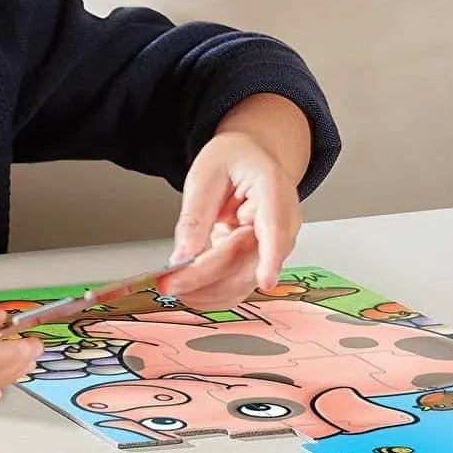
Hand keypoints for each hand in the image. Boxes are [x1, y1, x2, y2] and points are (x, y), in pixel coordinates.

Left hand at [161, 130, 302, 304]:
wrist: (247, 160)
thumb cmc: (231, 161)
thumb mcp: (204, 176)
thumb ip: (195, 216)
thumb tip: (183, 257)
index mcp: (273, 189)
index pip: (275, 228)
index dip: (270, 257)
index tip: (265, 280)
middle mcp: (282, 222)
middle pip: (250, 261)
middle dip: (208, 278)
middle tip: (170, 283)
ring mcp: (274, 245)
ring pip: (245, 280)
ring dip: (208, 291)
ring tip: (173, 286)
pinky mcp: (260, 260)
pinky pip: (240, 285)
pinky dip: (213, 292)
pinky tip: (189, 290)